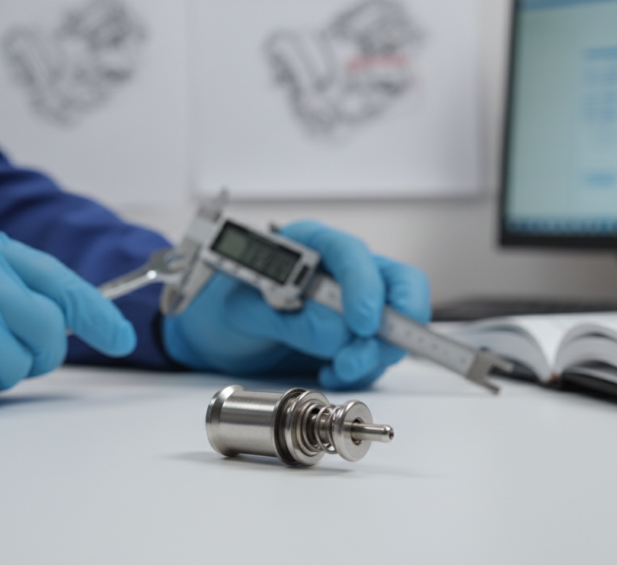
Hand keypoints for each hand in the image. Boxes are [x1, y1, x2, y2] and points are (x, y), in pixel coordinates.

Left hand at [162, 220, 430, 389]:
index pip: (353, 254)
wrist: (217, 333)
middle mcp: (342, 267)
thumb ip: (287, 318)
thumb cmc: (222, 307)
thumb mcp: (241, 310)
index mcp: (310, 243)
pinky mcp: (358, 332)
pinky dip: (364, 369)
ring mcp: (356, 300)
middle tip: (355, 357)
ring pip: (398, 322)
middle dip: (388, 326)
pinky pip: (382, 351)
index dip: (365, 287)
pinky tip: (332, 371)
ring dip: (373, 355)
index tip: (361, 324)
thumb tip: (333, 330)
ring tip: (335, 368)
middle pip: (399, 283)